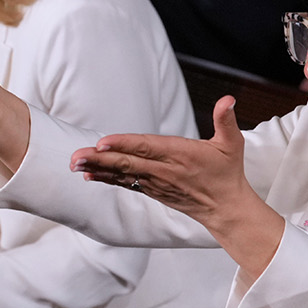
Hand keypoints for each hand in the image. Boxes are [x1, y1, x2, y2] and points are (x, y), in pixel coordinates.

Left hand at [72, 97, 284, 278]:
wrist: (225, 209)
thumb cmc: (227, 172)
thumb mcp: (232, 144)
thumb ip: (226, 121)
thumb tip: (227, 99)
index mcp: (180, 155)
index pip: (147, 148)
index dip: (124, 145)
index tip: (103, 143)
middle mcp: (164, 170)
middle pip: (127, 163)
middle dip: (100, 159)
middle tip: (76, 155)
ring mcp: (156, 182)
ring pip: (122, 174)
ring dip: (97, 168)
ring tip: (74, 164)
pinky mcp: (152, 190)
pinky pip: (125, 183)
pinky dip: (107, 179)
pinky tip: (89, 174)